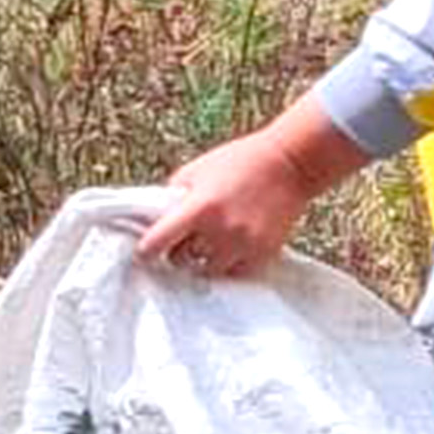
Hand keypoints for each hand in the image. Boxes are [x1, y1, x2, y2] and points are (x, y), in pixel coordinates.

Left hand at [141, 105, 357, 277]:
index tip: (144, 254)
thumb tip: (156, 221)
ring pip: (207, 270)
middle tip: (184, 241)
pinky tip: (229, 248)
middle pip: (180, 260)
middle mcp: (219, 230)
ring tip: (208, 245)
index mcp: (198, 207)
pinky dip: (228, 264)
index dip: (145, 251)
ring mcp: (243, 244)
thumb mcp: (196, 170)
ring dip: (202, 260)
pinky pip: (235, 273)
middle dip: (177, 251)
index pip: (156, 243)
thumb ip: (173, 197)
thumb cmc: (241, 161)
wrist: (289, 164)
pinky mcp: (263, 252)